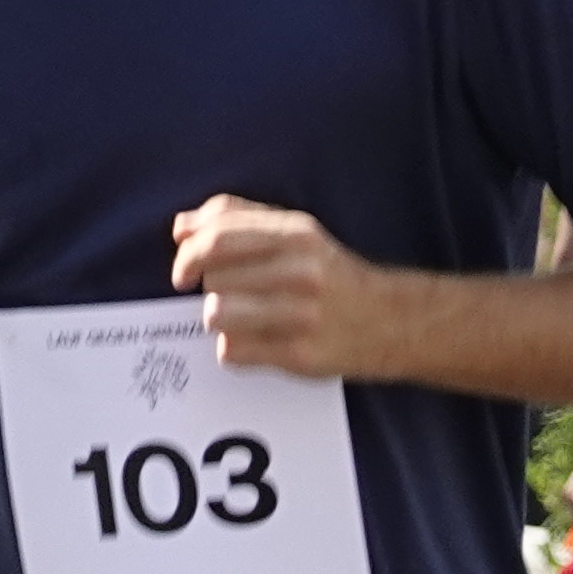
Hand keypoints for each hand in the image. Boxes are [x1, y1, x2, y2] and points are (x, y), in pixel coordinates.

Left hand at [169, 195, 394, 378]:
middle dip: (213, 288)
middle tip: (234, 295)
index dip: (188, 253)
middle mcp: (301, 270)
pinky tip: (259, 342)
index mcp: (296, 234)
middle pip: (213, 277)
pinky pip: (233, 351)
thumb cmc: (331, 275)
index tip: (183, 271)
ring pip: (217, 314)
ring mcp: (301, 314)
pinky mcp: (298, 353)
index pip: (219, 235)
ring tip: (245, 319)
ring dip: (221, 320)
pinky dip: (235, 349)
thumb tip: (182, 227)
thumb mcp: (295, 232)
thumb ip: (238, 220)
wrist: (390, 321)